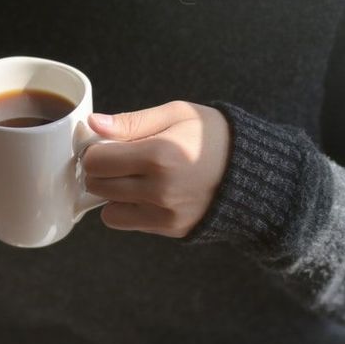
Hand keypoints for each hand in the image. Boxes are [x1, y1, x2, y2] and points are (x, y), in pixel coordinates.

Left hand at [83, 101, 230, 237]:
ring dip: (112, 193)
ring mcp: (164, 213)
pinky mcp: (170, 229)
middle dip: (100, 171)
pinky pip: (126, 223)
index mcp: (158, 155)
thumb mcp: (176, 114)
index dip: (95, 150)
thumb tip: (93, 124)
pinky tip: (147, 194)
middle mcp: (159, 189)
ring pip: (107, 209)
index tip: (107, 145)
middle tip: (119, 160)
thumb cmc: (213, 136)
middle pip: (97, 185)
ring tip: (135, 178)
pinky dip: (128, 209)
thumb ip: (132, 122)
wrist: (252, 172)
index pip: (96, 161)